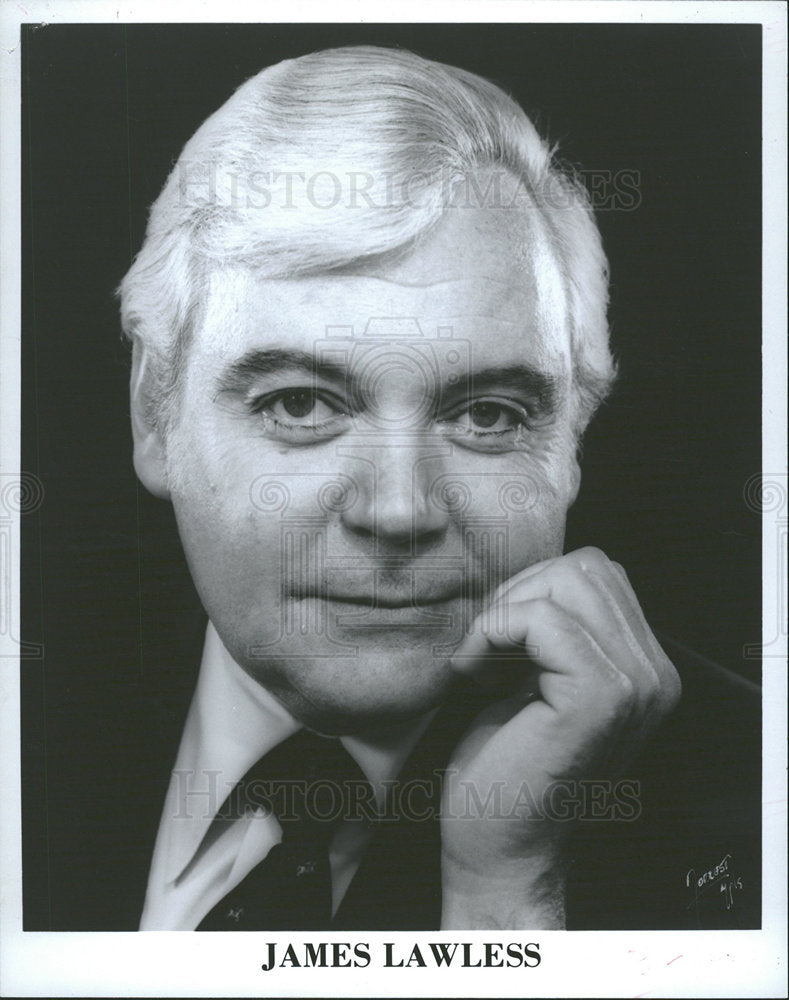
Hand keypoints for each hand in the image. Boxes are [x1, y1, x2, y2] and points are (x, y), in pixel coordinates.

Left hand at [439, 546, 680, 927]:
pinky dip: (494, 632)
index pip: (598, 572)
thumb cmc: (506, 765)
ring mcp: (635, 685)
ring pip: (568, 581)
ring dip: (506, 613)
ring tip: (484, 662)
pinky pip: (542, 619)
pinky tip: (475, 674)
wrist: (498, 847)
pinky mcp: (600, 698)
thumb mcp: (539, 678)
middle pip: (586, 566)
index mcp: (645, 667)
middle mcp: (654, 674)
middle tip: (486, 649)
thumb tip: (532, 571)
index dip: (534, 589)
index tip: (498, 640)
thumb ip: (556, 625)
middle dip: (520, 594)